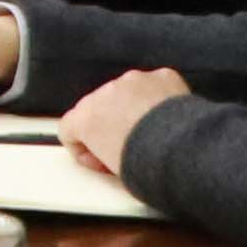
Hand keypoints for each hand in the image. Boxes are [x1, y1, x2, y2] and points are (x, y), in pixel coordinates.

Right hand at [62, 66, 188, 179]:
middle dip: (110, 126)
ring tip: (152, 135)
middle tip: (126, 150)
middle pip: (98, 108)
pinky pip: (155, 86)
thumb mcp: (110, 169)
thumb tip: (113, 156)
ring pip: (127, 93)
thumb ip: (101, 155)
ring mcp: (133, 81)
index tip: (98, 160)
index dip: (82, 148)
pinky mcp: (160, 77)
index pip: (68, 128)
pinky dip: (160, 99)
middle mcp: (105, 93)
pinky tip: (169, 119)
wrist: (178, 150)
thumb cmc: (145, 163)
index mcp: (85, 118)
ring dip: (135, 109)